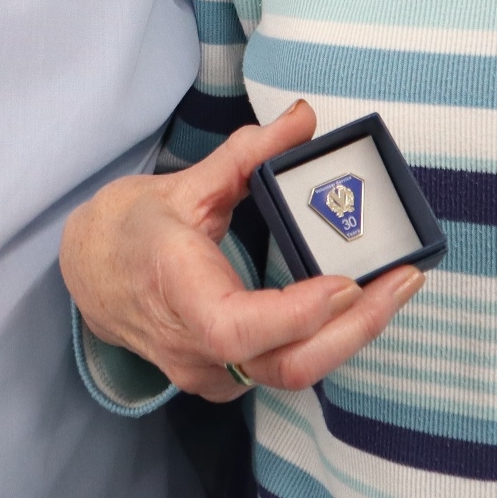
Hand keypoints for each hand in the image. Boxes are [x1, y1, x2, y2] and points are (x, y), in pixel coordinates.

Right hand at [60, 100, 425, 401]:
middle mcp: (194, 348)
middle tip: (404, 280)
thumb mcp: (183, 184)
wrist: (92, 278)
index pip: (237, 328)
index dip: (295, 314)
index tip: (345, 284)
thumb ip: (247, 154)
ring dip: (351, 335)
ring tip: (396, 288)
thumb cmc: (131, 231)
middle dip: (355, 327)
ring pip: (292, 373)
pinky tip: (359, 307)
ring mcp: (209, 374)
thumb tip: (302, 118)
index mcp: (176, 294)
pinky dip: (328, 340)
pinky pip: (285, 369)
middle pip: (285, 364)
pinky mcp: (226, 379)